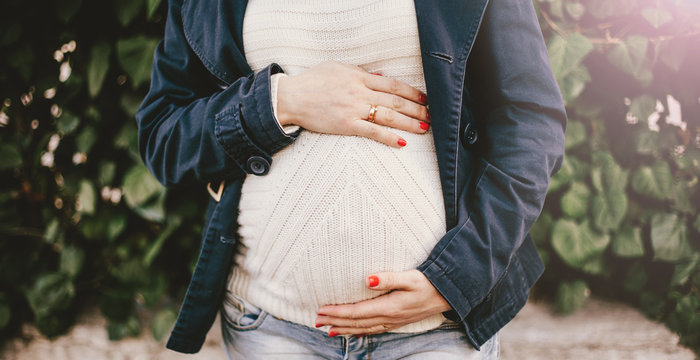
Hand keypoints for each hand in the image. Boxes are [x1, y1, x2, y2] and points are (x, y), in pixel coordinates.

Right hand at [276, 61, 430, 147]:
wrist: (291, 97)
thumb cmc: (312, 81)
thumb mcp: (337, 67)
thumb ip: (360, 71)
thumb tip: (381, 75)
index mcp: (359, 77)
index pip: (393, 84)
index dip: (411, 91)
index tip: (424, 97)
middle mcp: (360, 92)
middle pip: (396, 100)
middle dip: (417, 108)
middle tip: (432, 114)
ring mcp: (354, 109)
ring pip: (389, 116)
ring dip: (410, 122)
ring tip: (425, 127)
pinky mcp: (346, 125)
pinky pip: (372, 132)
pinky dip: (389, 137)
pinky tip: (402, 142)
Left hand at [315, 270, 451, 335]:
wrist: (448, 294)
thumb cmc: (429, 282)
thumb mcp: (410, 277)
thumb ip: (388, 278)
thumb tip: (368, 278)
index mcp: (389, 307)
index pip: (357, 312)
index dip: (337, 312)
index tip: (322, 310)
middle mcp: (389, 318)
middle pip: (356, 323)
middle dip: (336, 322)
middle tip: (317, 321)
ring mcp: (393, 322)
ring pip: (364, 329)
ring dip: (345, 329)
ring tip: (329, 330)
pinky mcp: (397, 322)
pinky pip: (374, 330)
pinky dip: (360, 332)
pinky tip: (353, 333)